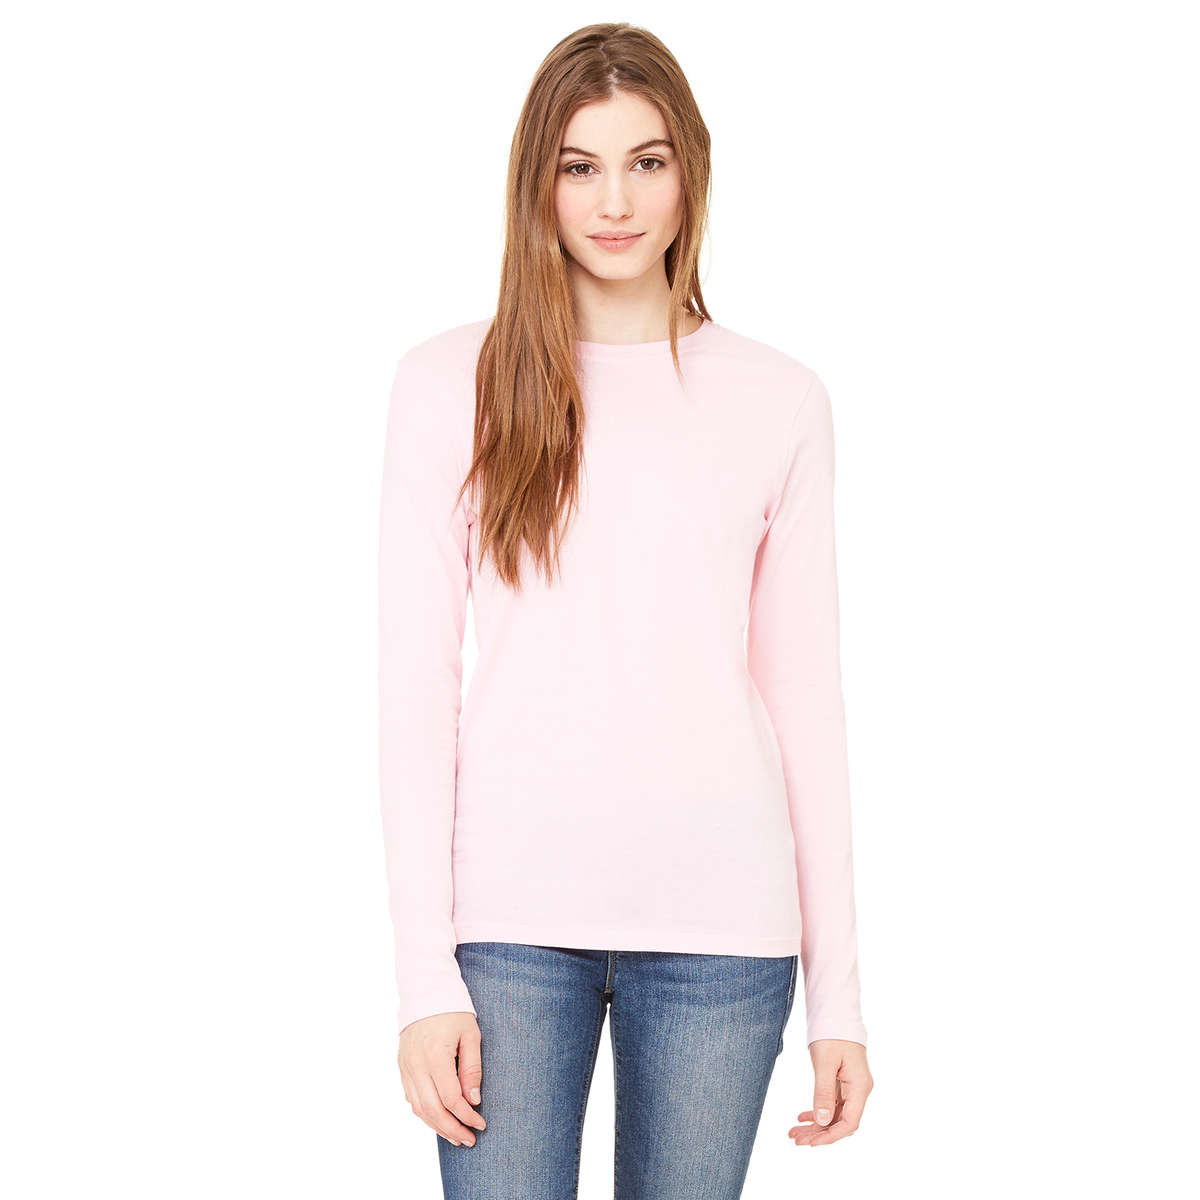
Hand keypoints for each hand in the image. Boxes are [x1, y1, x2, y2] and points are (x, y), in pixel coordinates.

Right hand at [397, 1011, 486, 1146]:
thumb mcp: (471, 1035)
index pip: (451, 1098)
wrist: (425, 992)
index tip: (481, 1124)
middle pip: (433, 1110)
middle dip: (452, 1129)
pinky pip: (411, 1098)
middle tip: (469, 1140)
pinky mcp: (402, 1067)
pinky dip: (425, 1113)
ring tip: (456, 1136)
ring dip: (437, 1126)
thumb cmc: (453, 1012)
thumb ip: (472, 1068)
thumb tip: (473, 1100)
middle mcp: (416, 1065)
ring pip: (419, 1108)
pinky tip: (439, 1119)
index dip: (467, 1116)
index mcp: (435, 1056)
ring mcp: (406, 1067)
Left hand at [789, 1039, 872, 1146]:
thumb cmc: (832, 1034)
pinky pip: (832, 1103)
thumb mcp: (824, 1063)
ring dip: (815, 1124)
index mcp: (859, 1087)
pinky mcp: (843, 1082)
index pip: (849, 1122)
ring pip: (834, 1114)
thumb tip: (822, 1121)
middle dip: (818, 1133)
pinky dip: (817, 1111)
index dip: (830, 1136)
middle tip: (795, 1139)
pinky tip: (801, 1117)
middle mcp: (859, 1090)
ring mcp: (851, 1087)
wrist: (835, 1013)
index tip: (811, 1143)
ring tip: (794, 1132)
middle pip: (840, 1121)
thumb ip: (823, 1092)